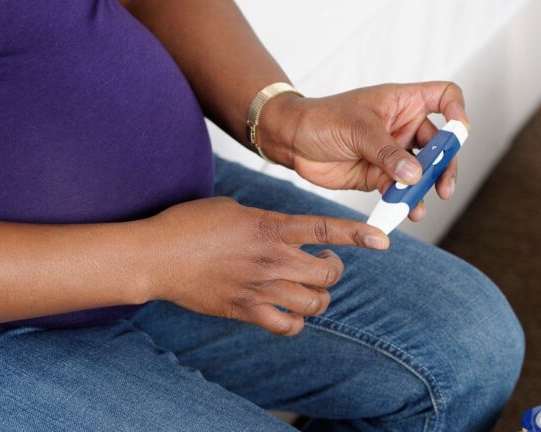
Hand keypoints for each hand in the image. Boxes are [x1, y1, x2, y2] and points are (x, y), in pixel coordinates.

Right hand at [139, 197, 388, 335]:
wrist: (157, 256)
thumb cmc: (189, 225)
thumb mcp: (233, 209)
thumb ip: (263, 220)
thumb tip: (278, 230)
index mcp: (271, 227)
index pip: (326, 230)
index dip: (358, 235)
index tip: (382, 240)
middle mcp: (272, 259)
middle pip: (328, 274)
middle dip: (334, 270)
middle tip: (323, 265)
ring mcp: (261, 288)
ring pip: (314, 303)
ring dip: (319, 297)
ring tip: (308, 290)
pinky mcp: (246, 310)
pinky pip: (287, 326)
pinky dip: (296, 322)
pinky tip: (289, 312)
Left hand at [259, 82, 468, 220]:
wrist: (292, 142)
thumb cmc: (322, 119)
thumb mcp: (357, 129)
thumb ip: (387, 152)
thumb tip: (415, 174)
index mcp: (403, 102)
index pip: (445, 96)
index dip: (458, 111)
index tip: (460, 132)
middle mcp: (403, 126)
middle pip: (441, 144)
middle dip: (444, 166)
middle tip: (443, 187)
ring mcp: (393, 153)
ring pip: (422, 171)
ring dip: (426, 189)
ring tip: (420, 206)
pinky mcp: (381, 176)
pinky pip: (401, 190)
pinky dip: (405, 202)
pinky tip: (403, 212)